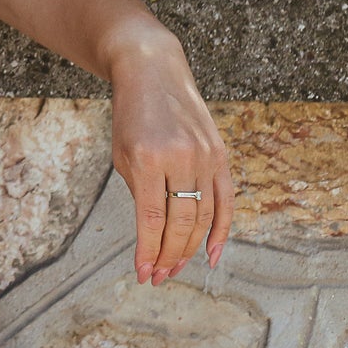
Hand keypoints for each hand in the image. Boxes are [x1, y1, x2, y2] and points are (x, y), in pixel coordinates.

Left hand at [108, 37, 233, 285]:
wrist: (153, 71)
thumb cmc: (130, 115)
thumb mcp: (122, 153)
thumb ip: (139, 192)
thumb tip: (154, 235)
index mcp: (147, 158)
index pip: (151, 218)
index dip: (148, 250)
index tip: (143, 273)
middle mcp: (180, 158)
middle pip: (180, 222)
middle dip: (168, 255)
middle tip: (158, 276)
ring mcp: (205, 156)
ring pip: (203, 216)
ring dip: (189, 248)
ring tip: (175, 268)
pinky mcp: (220, 154)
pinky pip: (226, 200)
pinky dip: (221, 230)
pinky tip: (211, 254)